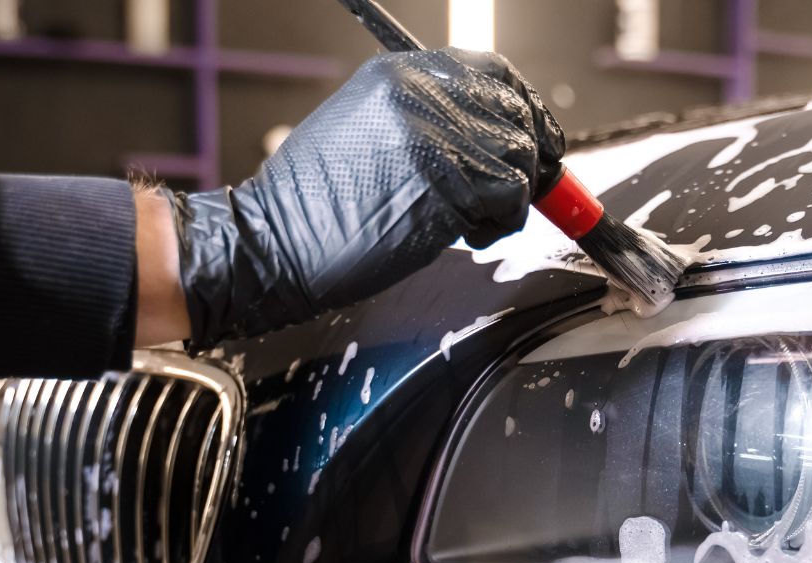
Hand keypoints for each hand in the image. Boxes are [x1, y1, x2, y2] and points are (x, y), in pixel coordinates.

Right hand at [160, 47, 564, 350]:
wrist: (275, 241)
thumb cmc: (313, 205)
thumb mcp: (364, 129)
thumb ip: (425, 119)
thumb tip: (488, 133)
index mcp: (399, 72)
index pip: (491, 71)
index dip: (522, 106)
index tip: (535, 136)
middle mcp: (423, 93)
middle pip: (516, 111)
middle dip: (527, 157)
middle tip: (512, 192)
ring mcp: (438, 134)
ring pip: (521, 156)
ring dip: (509, 198)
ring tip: (471, 220)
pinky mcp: (451, 182)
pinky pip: (512, 197)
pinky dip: (501, 223)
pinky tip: (467, 234)